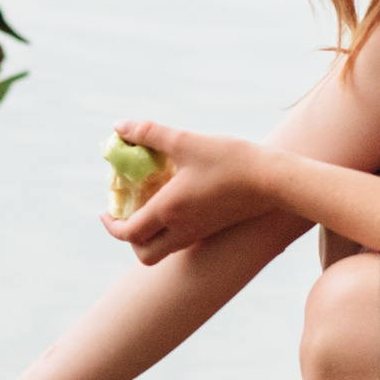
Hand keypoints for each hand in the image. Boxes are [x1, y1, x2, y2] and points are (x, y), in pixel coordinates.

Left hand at [101, 120, 278, 265]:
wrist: (273, 180)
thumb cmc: (230, 160)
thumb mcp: (186, 141)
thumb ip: (150, 133)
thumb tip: (120, 127)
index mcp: (169, 211)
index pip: (128, 233)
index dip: (110, 224)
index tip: (105, 209)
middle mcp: (182, 229)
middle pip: (144, 252)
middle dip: (128, 238)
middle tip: (125, 212)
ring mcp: (199, 233)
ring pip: (163, 249)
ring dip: (148, 235)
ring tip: (148, 204)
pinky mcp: (213, 228)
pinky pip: (181, 240)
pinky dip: (167, 229)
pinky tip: (174, 199)